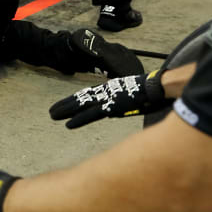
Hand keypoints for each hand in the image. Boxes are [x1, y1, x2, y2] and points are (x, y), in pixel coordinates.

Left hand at [48, 70, 167, 128]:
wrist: (159, 86)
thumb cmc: (151, 93)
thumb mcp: (133, 98)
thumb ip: (121, 104)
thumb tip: (112, 112)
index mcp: (110, 89)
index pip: (89, 94)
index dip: (75, 99)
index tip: (64, 104)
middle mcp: (106, 91)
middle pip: (81, 98)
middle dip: (66, 105)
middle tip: (52, 111)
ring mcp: (108, 98)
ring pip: (82, 105)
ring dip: (67, 111)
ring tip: (53, 116)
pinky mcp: (112, 106)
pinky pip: (92, 114)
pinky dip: (79, 119)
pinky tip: (68, 124)